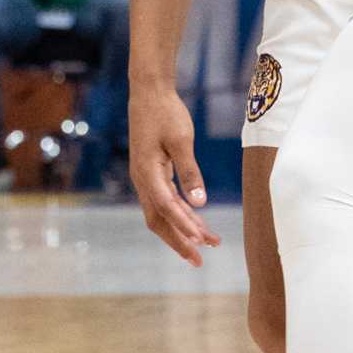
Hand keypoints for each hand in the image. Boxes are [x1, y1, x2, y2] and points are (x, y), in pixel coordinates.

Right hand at [130, 86, 219, 266]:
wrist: (149, 92)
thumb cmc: (166, 112)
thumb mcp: (181, 139)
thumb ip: (189, 171)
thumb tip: (198, 202)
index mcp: (146, 172)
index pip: (166, 207)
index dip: (184, 225)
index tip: (201, 241)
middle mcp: (142, 180)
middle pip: (158, 220)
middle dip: (179, 241)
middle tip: (199, 260)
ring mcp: (146, 178)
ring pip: (163, 213)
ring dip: (184, 229)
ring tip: (209, 243)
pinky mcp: (153, 173)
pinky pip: (166, 200)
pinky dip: (182, 213)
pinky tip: (199, 221)